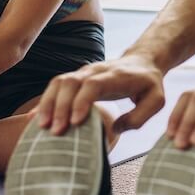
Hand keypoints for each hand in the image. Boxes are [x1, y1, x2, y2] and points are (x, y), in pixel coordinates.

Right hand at [37, 54, 165, 135]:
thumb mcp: (157, 100)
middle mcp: (95, 71)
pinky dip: (45, 101)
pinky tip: (38, 118)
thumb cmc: (149, 84)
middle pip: (70, 82)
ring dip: (48, 103)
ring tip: (42, 126)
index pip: (93, 84)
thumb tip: (115, 128)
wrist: (142, 62)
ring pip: (59, 82)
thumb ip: (140, 116)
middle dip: (60, 106)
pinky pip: (56, 86)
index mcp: (115, 76)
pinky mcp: (76, 78)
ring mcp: (83, 73)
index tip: (76, 122)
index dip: (82, 101)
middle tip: (56, 131)